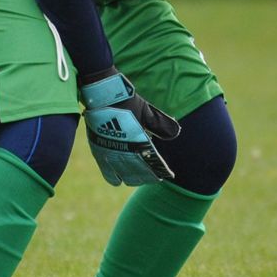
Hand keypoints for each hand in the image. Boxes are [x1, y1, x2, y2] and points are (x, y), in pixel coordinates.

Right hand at [79, 68, 180, 185]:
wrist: (101, 95)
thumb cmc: (126, 101)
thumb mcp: (146, 111)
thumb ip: (160, 124)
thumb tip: (177, 132)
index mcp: (139, 143)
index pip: (153, 163)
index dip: (160, 171)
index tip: (166, 174)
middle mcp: (125, 152)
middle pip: (139, 173)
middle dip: (147, 176)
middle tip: (152, 177)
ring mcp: (111, 155)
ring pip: (125, 176)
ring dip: (132, 179)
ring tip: (137, 179)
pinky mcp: (99, 154)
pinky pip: (108, 174)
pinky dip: (114, 178)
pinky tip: (119, 180)